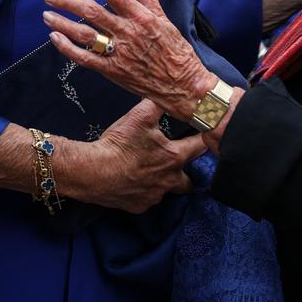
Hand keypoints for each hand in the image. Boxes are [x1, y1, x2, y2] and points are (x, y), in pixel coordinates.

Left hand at [43, 0, 214, 119]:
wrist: (184, 85)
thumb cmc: (177, 52)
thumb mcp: (166, 20)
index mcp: (142, 17)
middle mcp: (129, 32)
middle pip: (92, 12)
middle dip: (68, 1)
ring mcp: (119, 53)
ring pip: (84, 34)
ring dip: (62, 23)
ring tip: (47, 14)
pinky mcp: (113, 71)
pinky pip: (85, 58)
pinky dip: (67, 48)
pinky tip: (54, 38)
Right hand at [61, 98, 206, 212]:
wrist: (93, 171)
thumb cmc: (119, 143)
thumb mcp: (141, 115)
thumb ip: (159, 104)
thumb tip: (169, 94)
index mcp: (174, 157)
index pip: (200, 147)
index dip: (204, 139)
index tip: (207, 136)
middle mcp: (169, 180)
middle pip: (190, 181)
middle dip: (189, 171)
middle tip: (182, 161)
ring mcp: (154, 196)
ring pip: (168, 190)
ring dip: (166, 181)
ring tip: (156, 170)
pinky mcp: (139, 206)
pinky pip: (149, 199)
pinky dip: (147, 190)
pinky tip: (137, 181)